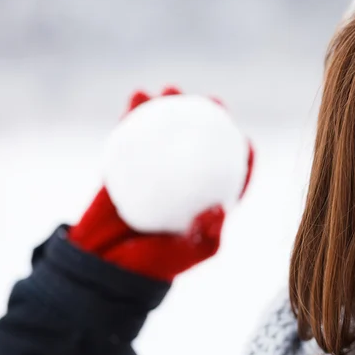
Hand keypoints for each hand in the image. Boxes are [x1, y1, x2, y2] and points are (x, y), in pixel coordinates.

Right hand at [68, 86, 253, 280]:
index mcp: (207, 201)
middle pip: (201, 144)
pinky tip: (137, 95)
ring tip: (171, 89)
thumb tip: (219, 208)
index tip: (245, 140)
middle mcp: (185, 182)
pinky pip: (131, 135)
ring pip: (167, 133)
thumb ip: (209, 235)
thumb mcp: (193, 254)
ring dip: (171, 106)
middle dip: (211, 118)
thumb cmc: (158, 263)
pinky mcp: (126, 164)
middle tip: (213, 101)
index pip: (233, 174)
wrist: (110, 264)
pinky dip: (134, 115)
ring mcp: (156, 170)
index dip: (243, 155)